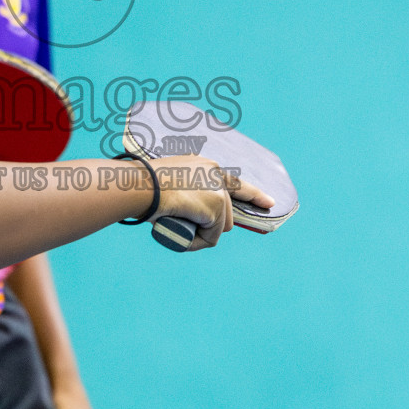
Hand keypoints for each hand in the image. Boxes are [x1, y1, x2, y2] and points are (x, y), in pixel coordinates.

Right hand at [149, 155, 273, 250]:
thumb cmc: (142, 184)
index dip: (252, 194)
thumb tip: (180, 211)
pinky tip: (182, 236)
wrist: (140, 185)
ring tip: (175, 226)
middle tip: (185, 226)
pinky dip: (198, 242)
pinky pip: (212, 238)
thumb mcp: (167, 182)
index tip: (268, 202)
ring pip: (220, 226)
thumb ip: (180, 192)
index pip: (233, 182)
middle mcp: (215, 174)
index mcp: (204, 165)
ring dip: (202, 233)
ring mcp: (218, 191)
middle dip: (211, 224)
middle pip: (225, 211)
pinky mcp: (216, 208)